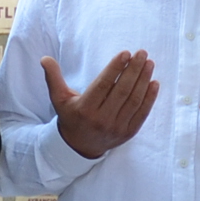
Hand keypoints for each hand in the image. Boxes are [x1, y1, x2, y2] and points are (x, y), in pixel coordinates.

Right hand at [42, 51, 157, 159]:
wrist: (80, 147)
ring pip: (134, 100)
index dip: (115, 68)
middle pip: (122, 91)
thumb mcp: (59, 99)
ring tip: (149, 63)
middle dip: (134, 70)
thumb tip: (45, 58)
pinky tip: (154, 83)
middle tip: (142, 53)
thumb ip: (53, 78)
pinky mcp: (128, 133)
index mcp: (85, 109)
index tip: (126, 53)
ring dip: (144, 80)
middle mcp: (102, 119)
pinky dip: (150, 98)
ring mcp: (117, 127)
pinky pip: (142, 113)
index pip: (104, 85)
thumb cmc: (71, 117)